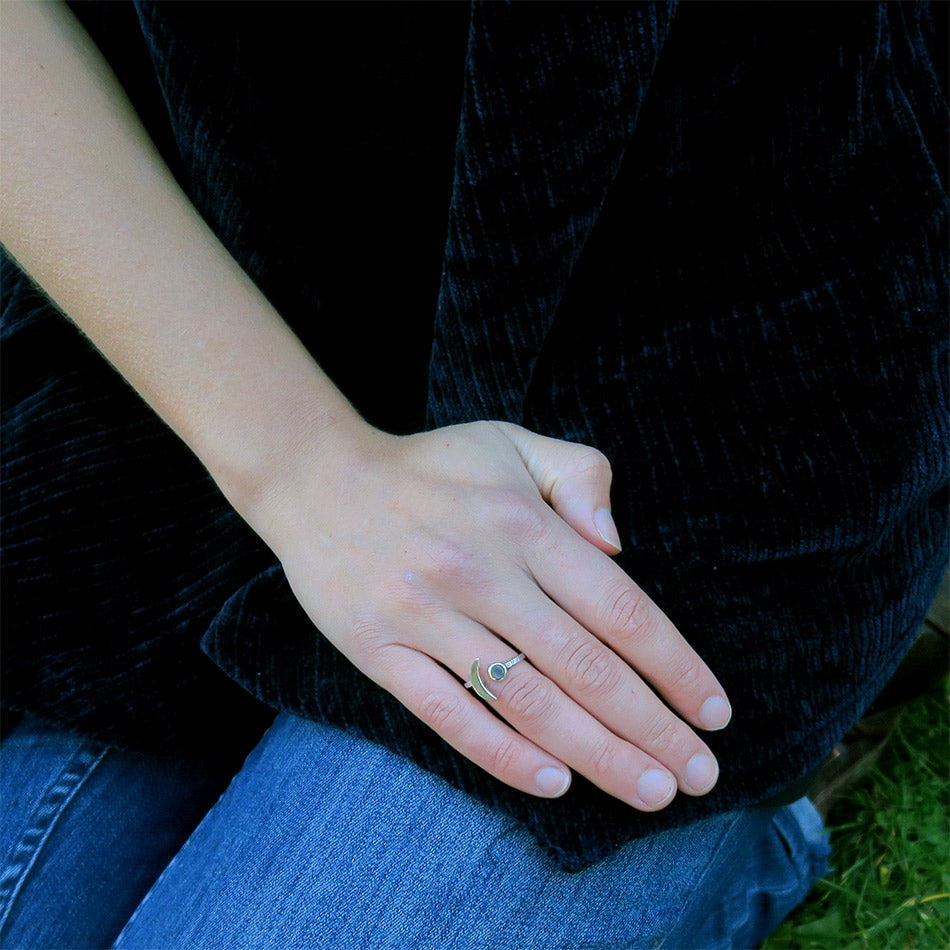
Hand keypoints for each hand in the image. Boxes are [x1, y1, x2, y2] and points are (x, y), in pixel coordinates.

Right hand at [258, 419, 730, 809]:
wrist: (317, 480)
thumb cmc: (430, 466)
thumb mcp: (511, 441)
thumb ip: (580, 477)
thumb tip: (619, 547)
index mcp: (521, 522)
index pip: (620, 608)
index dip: (675, 666)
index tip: (712, 711)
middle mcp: (480, 571)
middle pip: (585, 668)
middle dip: (653, 728)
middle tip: (699, 774)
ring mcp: (426, 616)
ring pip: (528, 702)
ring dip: (598, 754)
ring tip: (651, 791)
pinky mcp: (379, 651)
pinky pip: (449, 714)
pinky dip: (504, 756)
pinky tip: (555, 784)